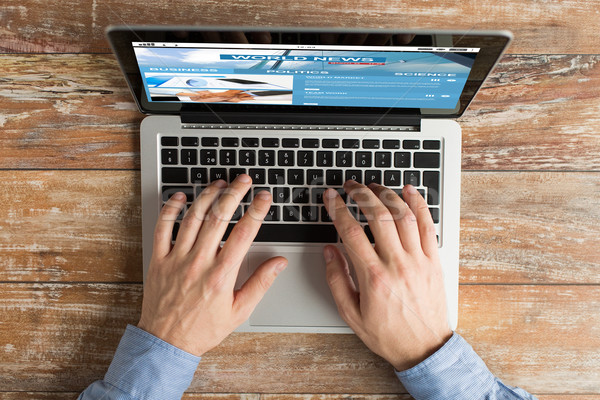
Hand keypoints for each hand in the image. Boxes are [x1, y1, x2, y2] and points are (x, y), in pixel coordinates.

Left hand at [137, 175, 286, 355]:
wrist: (166, 343)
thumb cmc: (203, 329)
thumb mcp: (239, 311)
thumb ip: (260, 283)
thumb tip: (279, 263)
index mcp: (221, 275)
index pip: (244, 233)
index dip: (256, 211)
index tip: (264, 197)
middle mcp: (199, 262)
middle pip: (219, 218)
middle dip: (234, 194)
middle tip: (243, 180)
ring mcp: (177, 259)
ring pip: (193, 217)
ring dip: (207, 196)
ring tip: (219, 184)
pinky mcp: (159, 260)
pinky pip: (162, 228)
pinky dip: (171, 209)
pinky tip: (181, 197)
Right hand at [323, 181, 451, 370]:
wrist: (424, 348)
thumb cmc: (388, 333)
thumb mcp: (351, 313)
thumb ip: (336, 280)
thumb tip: (329, 251)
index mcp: (373, 277)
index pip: (351, 232)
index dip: (337, 209)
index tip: (331, 197)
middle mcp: (397, 264)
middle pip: (378, 216)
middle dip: (361, 194)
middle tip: (350, 186)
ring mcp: (418, 260)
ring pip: (403, 215)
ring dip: (387, 194)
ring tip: (374, 186)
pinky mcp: (434, 260)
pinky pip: (428, 225)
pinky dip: (418, 204)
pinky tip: (409, 191)